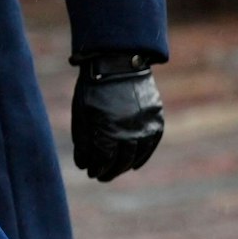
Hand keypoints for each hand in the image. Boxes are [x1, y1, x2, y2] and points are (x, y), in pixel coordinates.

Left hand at [70, 53, 164, 180]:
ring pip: (137, 155)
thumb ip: (83, 141)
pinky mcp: (156, 118)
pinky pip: (151, 144)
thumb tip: (83, 165)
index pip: (104, 160)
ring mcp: (146, 125)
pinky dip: (143, 156)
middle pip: (121, 161)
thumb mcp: (81, 113)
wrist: (119, 62)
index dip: (97, 168)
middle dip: (110, 171)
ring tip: (115, 170)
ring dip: (126, 166)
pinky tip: (134, 164)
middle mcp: (130, 132)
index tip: (91, 173)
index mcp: (108, 131)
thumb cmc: (93, 88)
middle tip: (101, 176)